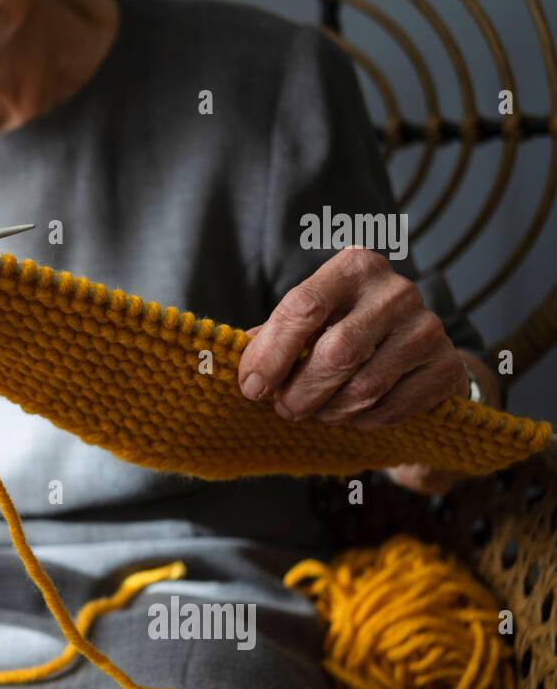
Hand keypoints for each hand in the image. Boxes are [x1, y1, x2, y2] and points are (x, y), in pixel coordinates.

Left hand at [237, 246, 477, 492]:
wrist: (416, 349)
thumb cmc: (344, 330)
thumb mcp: (309, 321)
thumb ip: (273, 336)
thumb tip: (242, 366)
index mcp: (355, 266)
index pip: (303, 307)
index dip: (271, 354)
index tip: (252, 387)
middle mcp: (396, 290)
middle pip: (335, 352)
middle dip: (299, 392)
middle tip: (284, 409)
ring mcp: (427, 327)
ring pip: (363, 387)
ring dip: (328, 411)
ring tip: (316, 412)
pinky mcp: (446, 366)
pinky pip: (391, 408)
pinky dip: (362, 421)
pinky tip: (352, 416)